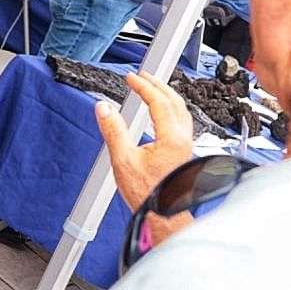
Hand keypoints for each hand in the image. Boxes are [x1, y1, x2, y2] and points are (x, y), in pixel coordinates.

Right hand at [95, 71, 194, 211]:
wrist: (162, 213)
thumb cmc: (147, 193)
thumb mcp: (123, 160)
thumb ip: (113, 130)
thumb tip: (104, 108)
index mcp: (171, 137)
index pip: (158, 101)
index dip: (143, 86)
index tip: (131, 78)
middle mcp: (183, 138)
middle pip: (174, 100)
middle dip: (157, 85)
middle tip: (142, 76)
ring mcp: (186, 145)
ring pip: (181, 110)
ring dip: (166, 95)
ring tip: (152, 88)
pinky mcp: (184, 151)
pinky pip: (182, 121)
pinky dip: (171, 109)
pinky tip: (162, 113)